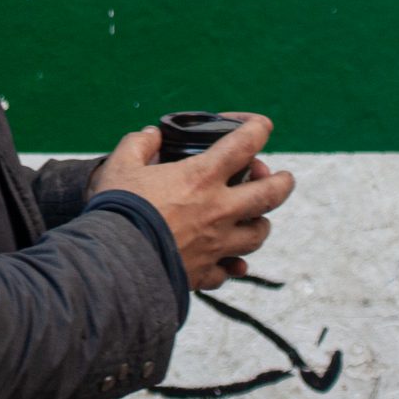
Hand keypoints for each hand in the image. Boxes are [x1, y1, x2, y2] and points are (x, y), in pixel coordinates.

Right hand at [88, 112, 291, 290]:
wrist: (113, 262)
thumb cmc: (117, 209)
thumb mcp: (120, 165)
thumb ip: (138, 145)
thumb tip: (151, 135)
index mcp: (201, 177)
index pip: (243, 145)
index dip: (257, 129)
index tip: (262, 125)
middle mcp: (218, 210)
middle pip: (269, 194)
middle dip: (283, 183)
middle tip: (284, 178)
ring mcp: (216, 244)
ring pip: (257, 235)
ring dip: (261, 224)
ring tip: (257, 220)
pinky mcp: (205, 272)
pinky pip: (230, 271)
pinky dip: (234, 265)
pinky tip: (232, 264)